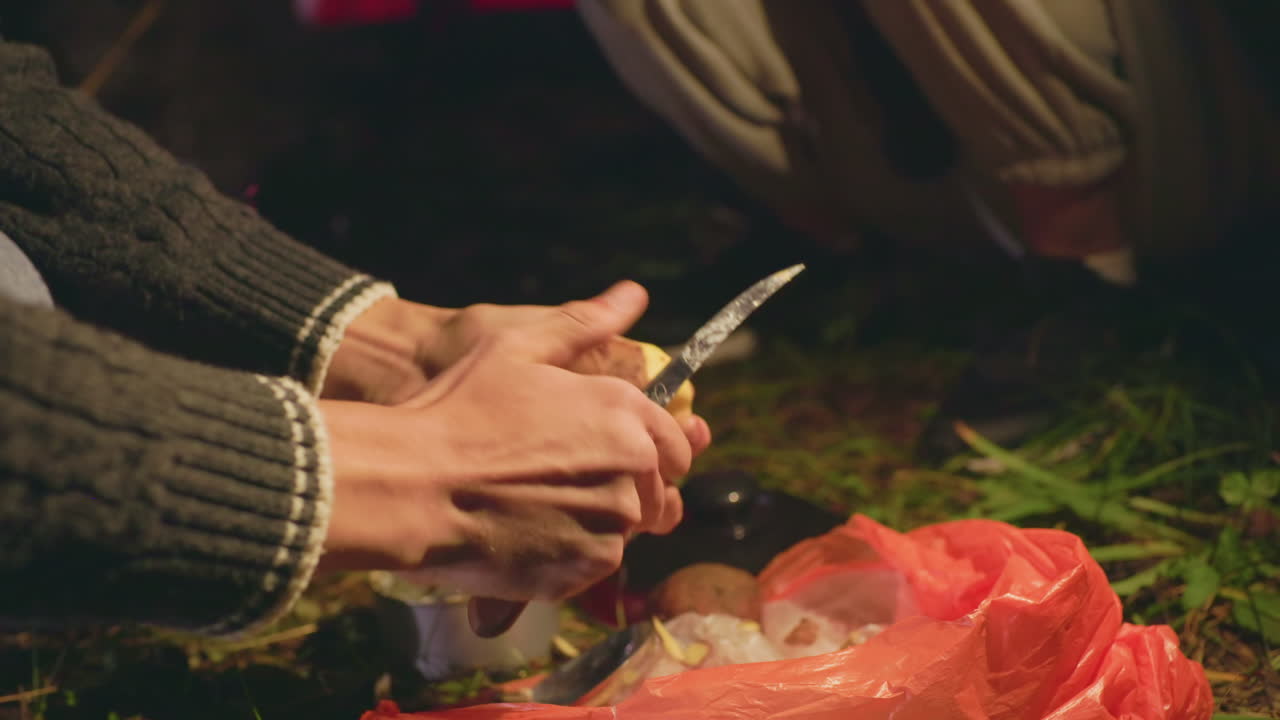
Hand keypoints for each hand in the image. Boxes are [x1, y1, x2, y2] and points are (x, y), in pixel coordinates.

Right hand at [316, 282, 704, 601]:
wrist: (411, 484)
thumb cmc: (457, 411)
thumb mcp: (517, 348)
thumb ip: (583, 323)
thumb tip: (634, 294)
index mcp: (624, 411)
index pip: (678, 447)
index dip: (655, 454)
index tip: (624, 458)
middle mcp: (632, 468)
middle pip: (656, 493)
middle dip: (627, 490)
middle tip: (565, 482)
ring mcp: (612, 523)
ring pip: (625, 531)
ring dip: (596, 523)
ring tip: (539, 505)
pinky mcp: (584, 569)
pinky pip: (594, 566)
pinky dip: (571, 555)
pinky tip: (528, 533)